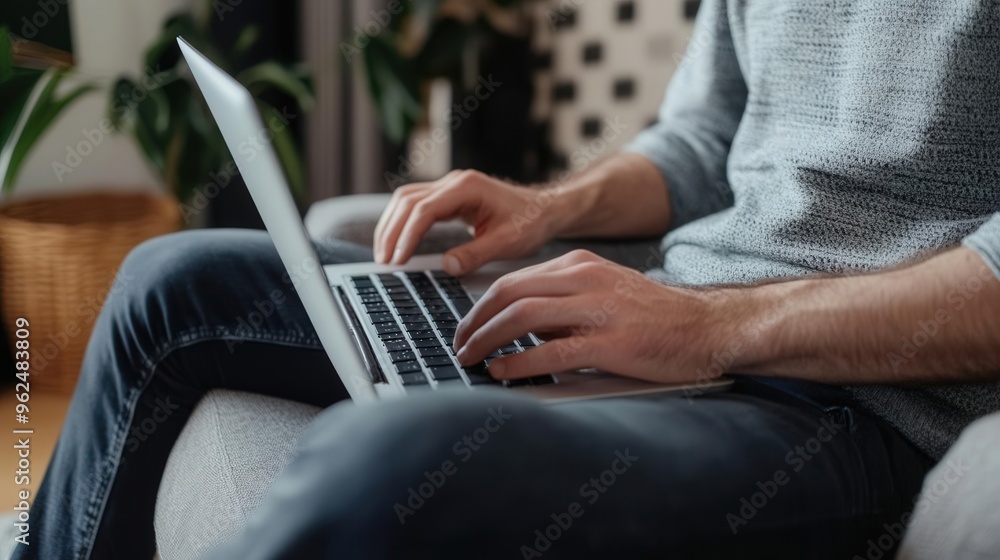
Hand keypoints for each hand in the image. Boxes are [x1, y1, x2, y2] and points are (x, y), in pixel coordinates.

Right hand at [373, 170, 561, 275]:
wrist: (545, 209)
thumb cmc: (530, 223)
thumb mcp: (507, 243)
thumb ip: (477, 254)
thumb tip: (447, 266)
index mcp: (467, 188)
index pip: (424, 210)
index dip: (407, 235)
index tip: (398, 259)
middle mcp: (455, 182)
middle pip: (407, 201)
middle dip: (391, 230)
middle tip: (384, 260)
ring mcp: (450, 187)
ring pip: (406, 199)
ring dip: (392, 225)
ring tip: (384, 254)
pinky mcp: (449, 196)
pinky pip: (416, 205)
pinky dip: (402, 222)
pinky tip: (397, 242)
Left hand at [453, 250, 732, 382]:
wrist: (709, 326)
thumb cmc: (656, 316)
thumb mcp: (605, 292)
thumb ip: (563, 302)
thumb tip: (519, 326)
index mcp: (580, 265)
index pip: (514, 280)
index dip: (480, 306)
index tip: (465, 327)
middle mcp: (586, 280)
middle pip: (510, 293)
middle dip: (474, 321)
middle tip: (458, 345)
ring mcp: (599, 310)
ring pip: (524, 316)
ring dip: (487, 339)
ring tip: (470, 359)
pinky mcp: (611, 343)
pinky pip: (552, 351)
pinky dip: (519, 362)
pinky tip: (502, 372)